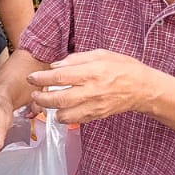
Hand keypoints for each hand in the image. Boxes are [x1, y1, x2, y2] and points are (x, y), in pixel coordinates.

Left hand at [31, 50, 161, 125]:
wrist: (142, 88)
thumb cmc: (122, 67)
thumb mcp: (100, 54)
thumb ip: (76, 59)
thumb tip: (55, 66)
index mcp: (92, 72)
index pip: (60, 77)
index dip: (42, 78)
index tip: (31, 78)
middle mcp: (91, 91)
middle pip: (58, 99)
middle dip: (41, 98)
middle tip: (34, 94)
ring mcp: (94, 106)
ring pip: (64, 115)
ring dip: (51, 110)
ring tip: (46, 103)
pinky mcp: (96, 116)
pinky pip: (75, 121)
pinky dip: (64, 117)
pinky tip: (61, 110)